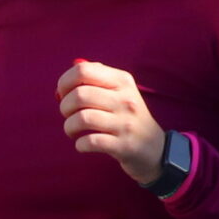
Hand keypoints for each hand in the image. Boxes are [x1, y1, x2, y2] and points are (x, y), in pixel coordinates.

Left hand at [57, 59, 165, 182]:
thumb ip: (94, 80)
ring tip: (73, 131)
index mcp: (122, 81)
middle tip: (68, 115)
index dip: (65, 82)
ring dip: (69, 127)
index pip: (83, 71)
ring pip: (82, 119)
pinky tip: (82, 144)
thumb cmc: (126, 117)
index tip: (63, 94)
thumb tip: (64, 83)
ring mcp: (126, 123)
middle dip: (65, 107)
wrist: (155, 148)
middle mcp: (125, 99)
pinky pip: (90, 142)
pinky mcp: (123, 145)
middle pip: (80, 95)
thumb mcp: (119, 92)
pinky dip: (79, 144)